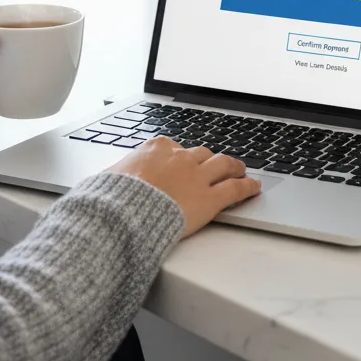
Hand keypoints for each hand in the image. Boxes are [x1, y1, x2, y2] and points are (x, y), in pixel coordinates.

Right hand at [107, 136, 261, 237]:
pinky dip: (247, 186)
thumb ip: (117, 175)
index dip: (181, 157)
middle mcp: (180, 157)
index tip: (182, 161)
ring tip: (241, 170)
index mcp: (156, 148)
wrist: (124, 213)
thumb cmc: (112, 197)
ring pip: (224, 165)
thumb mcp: (109, 177)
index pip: (174, 147)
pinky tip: (254, 187)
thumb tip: (106, 180)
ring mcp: (198, 176)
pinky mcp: (210, 198)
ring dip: (234, 167)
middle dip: (209, 160)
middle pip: (202, 154)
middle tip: (217, 164)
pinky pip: (235, 189)